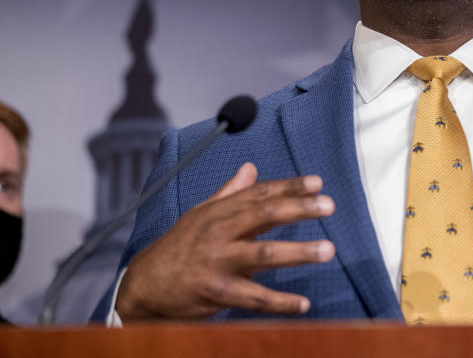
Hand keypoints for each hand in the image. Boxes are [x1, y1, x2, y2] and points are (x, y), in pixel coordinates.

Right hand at [115, 162, 335, 320]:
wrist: (143, 286)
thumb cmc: (178, 248)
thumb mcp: (200, 215)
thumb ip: (229, 194)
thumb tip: (250, 169)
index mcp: (219, 212)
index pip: (259, 193)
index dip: (289, 187)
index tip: (317, 183)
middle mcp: (220, 232)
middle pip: (264, 215)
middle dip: (299, 209)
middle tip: (329, 206)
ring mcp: (218, 262)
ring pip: (263, 254)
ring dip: (298, 252)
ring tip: (328, 250)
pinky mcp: (216, 292)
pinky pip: (253, 298)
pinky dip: (279, 302)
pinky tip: (303, 303)